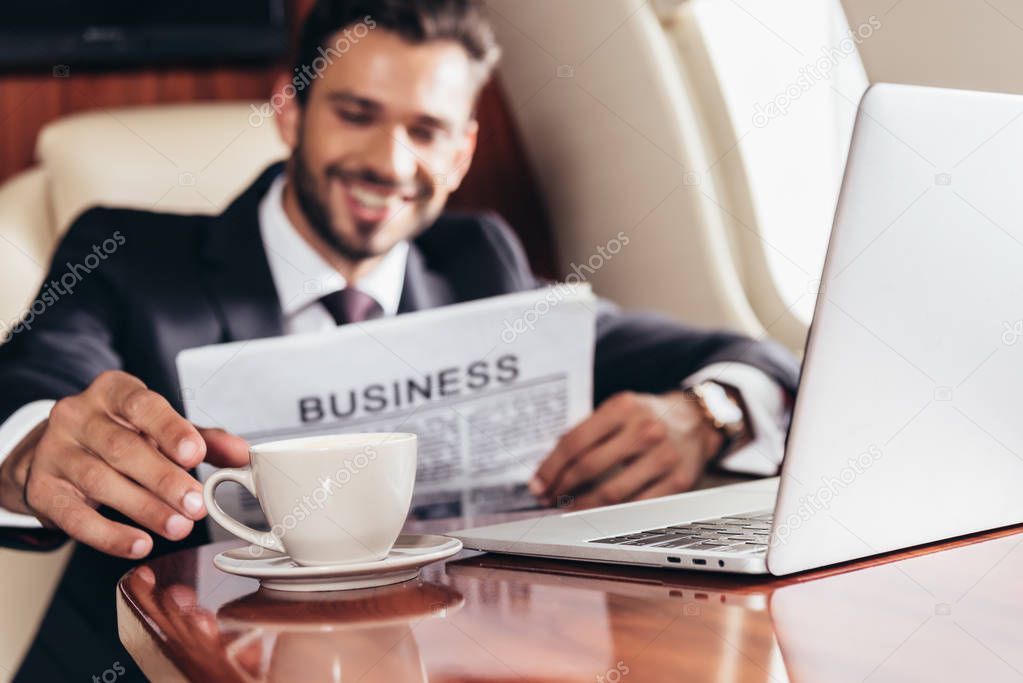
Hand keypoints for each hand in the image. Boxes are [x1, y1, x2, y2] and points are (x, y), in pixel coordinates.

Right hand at [0, 370, 248, 558]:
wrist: (57, 450)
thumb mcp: (160, 429)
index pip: (143, 405)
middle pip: (122, 448)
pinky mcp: (41, 489)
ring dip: (144, 509)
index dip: (170, 430)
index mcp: (114, 391)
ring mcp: (55, 451)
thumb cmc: (121, 434)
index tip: (195, 454)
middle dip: (164, 480)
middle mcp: (78, 415)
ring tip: (178, 527)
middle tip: (196, 505)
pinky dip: (108, 534)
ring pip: (99, 481)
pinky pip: (73, 516)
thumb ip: (202, 439)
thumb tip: (242, 454)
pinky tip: (138, 543)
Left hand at [529, 390, 724, 508]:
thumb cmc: (647, 417)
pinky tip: (599, 516)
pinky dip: (612, 515)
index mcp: (623, 408)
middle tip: (548, 498)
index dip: (551, 467)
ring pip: (611, 493)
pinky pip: (637, 506)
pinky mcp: (679, 480)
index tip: (538, 483)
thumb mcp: (619, 409)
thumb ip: (588, 430)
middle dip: (561, 488)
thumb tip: (550, 465)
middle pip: (589, 467)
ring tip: (568, 509)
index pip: (575, 441)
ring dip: (582, 506)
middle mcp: (645, 430)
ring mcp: (664, 456)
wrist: (696, 421)